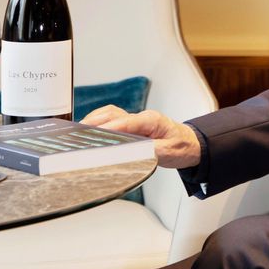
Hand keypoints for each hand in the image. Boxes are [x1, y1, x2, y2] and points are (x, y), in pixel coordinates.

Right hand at [80, 105, 200, 168]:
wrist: (191, 144)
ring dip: (94, 122)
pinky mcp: (131, 125)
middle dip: (94, 123)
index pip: (126, 122)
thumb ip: (150, 152)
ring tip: (77, 133)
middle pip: (113, 114)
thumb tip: (131, 153)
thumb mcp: (168, 153)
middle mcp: (141, 117)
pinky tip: (88, 132)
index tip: (95, 134)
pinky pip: (111, 120)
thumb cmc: (181, 147)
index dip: (109, 128)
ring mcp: (135, 120)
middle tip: (77, 135)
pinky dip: (98, 124)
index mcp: (151, 120)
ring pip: (110, 114)